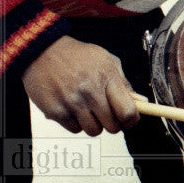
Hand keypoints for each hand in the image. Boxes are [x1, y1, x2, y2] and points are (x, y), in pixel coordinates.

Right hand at [21, 35, 139, 135]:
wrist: (43, 51)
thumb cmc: (77, 56)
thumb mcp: (106, 60)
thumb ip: (123, 82)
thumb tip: (141, 103)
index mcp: (107, 77)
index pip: (128, 112)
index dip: (131, 121)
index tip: (129, 120)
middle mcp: (90, 91)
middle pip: (112, 127)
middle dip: (112, 123)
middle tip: (106, 114)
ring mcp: (72, 102)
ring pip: (94, 131)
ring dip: (94, 124)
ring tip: (87, 109)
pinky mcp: (56, 111)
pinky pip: (75, 129)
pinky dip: (76, 123)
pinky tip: (73, 108)